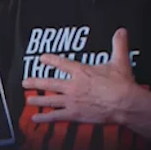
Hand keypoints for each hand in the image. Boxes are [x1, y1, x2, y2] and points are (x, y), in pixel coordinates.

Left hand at [22, 28, 138, 124]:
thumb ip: (119, 45)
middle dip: (36, 82)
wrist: (124, 103)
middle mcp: (73, 86)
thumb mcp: (120, 61)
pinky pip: (55, 116)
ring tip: (28, 100)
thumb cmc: (122, 84)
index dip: (50, 60)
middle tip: (26, 82)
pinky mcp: (74, 114)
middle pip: (49, 83)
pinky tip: (35, 118)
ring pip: (49, 99)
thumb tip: (121, 32)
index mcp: (82, 72)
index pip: (62, 63)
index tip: (42, 58)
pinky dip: (44, 117)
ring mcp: (71, 100)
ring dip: (37, 99)